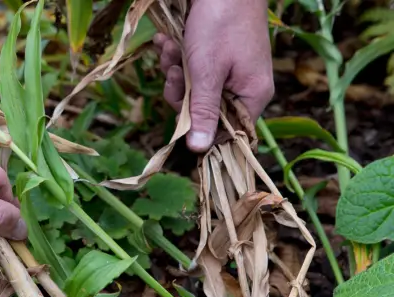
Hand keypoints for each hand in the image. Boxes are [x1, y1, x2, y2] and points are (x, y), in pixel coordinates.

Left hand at [154, 0, 273, 151]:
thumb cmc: (221, 23)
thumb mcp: (207, 72)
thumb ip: (203, 111)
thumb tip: (199, 151)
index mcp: (251, 96)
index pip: (227, 132)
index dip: (200, 130)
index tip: (181, 116)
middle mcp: (243, 88)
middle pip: (203, 111)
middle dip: (182, 92)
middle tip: (174, 72)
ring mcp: (229, 72)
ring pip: (192, 90)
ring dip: (175, 70)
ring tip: (170, 48)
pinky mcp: (215, 58)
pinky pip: (191, 70)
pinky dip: (176, 57)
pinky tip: (167, 41)